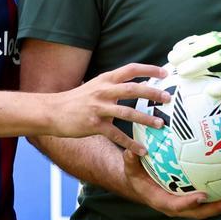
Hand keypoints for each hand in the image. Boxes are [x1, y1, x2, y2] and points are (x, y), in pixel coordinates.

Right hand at [50, 63, 170, 155]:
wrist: (52, 111)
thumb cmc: (76, 100)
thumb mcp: (95, 86)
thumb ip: (113, 85)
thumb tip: (136, 84)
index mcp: (105, 79)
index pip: (130, 69)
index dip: (149, 69)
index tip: (165, 72)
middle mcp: (103, 91)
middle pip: (132, 89)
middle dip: (152, 93)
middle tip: (168, 98)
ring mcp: (98, 108)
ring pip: (127, 113)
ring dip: (146, 119)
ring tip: (161, 124)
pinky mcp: (94, 125)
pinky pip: (116, 135)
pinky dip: (131, 144)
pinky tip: (142, 150)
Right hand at [122, 149, 220, 218]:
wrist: (142, 186)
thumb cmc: (138, 176)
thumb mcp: (131, 168)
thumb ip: (132, 160)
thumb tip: (133, 150)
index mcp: (162, 201)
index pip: (177, 205)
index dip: (190, 203)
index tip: (202, 195)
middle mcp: (178, 207)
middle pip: (200, 212)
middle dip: (217, 208)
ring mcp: (188, 206)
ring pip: (210, 209)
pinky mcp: (195, 200)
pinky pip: (212, 199)